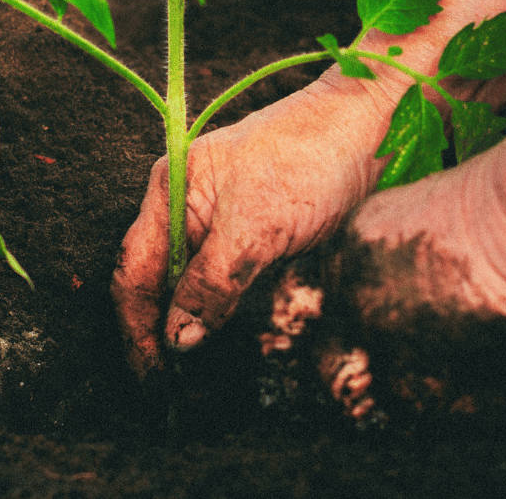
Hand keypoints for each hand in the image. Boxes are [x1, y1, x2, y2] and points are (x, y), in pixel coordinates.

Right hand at [111, 0, 505, 377]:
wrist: (372, 121)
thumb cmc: (311, 160)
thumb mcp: (256, 229)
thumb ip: (210, 284)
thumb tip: (177, 339)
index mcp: (170, 191)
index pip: (132, 272)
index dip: (135, 327)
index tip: (150, 376)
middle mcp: (187, 201)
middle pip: (156, 276)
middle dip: (159, 329)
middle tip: (171, 383)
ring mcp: (220, 211)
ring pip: (191, 278)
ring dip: (192, 321)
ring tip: (197, 369)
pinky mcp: (255, 221)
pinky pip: (224, 272)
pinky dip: (222, 305)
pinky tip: (230, 332)